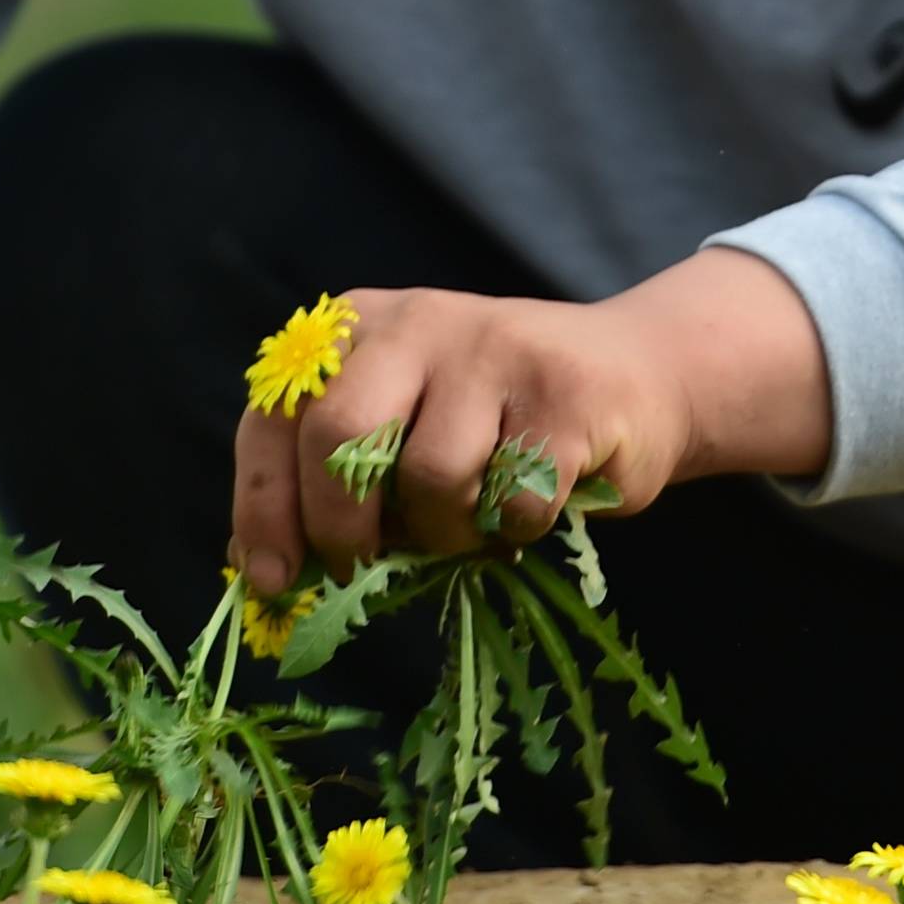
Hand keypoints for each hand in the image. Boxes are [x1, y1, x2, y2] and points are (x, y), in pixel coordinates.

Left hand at [228, 249, 832, 587]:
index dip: (264, 507)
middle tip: (362, 567)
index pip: (276, 417)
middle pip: (338, 436)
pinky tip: (530, 508)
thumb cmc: (498, 421)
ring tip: (470, 523)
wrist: (639, 375)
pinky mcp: (565, 392)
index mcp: (358, 327)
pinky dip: (514, 531)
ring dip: (445, 532)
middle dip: (340, 526)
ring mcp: (494, 349)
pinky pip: (512, 500)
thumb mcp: (404, 425)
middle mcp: (417, 322)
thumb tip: (264, 573)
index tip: (274, 581)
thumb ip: (336, 479)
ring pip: (430, 477)